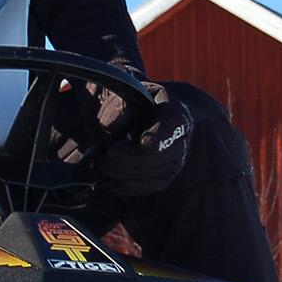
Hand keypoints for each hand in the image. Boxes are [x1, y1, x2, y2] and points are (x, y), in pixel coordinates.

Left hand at [93, 78, 190, 197]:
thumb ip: (112, 105)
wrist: (115, 117)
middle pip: (163, 152)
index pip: (174, 122)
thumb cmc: (112, 103)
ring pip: (157, 171)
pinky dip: (130, 186)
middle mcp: (179, 133)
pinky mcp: (165, 174)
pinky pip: (152, 185)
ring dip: (127, 173)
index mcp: (170, 106)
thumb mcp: (109, 95)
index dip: (161, 134)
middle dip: (131, 158)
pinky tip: (110, 182)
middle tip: (103, 159)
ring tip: (102, 167)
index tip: (143, 143)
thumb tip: (117, 123)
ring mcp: (175, 156)